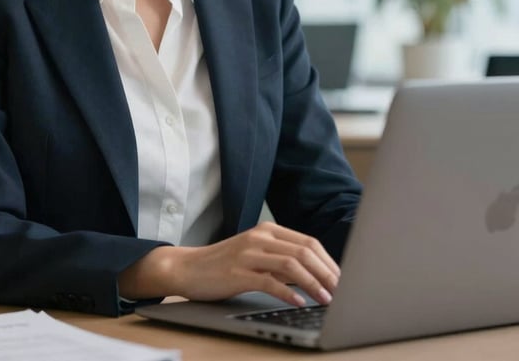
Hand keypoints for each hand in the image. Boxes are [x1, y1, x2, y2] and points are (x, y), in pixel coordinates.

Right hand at [119, 222, 338, 306]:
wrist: (188, 268)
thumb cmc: (225, 266)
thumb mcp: (257, 258)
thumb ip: (282, 262)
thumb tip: (317, 277)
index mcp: (268, 230)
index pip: (308, 243)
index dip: (330, 262)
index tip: (345, 281)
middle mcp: (260, 237)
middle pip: (304, 252)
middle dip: (328, 273)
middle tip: (344, 293)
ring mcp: (248, 253)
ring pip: (291, 264)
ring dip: (314, 283)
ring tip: (328, 300)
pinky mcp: (238, 272)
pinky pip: (270, 281)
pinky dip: (289, 293)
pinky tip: (300, 303)